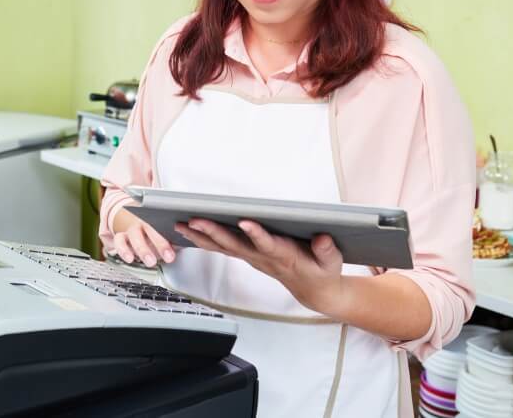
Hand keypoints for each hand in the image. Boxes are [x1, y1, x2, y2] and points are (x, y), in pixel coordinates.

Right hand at [112, 209, 175, 267]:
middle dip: (160, 244)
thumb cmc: (154, 229)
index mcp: (157, 218)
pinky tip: (130, 258)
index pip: (165, 224)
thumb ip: (175, 237)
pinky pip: (119, 241)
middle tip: (169, 257)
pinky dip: (123, 250)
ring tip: (150, 262)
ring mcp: (132, 229)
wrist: (133, 221)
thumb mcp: (166, 231)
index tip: (178, 249)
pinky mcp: (121, 236)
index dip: (174, 236)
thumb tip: (190, 241)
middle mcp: (143, 222)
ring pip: (134, 235)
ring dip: (142, 249)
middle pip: (150, 229)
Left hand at [176, 218, 347, 315]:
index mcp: (285, 257)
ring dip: (200, 237)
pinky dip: (203, 240)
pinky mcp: (247, 256)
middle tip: (195, 220)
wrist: (314, 292)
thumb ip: (327, 250)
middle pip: (235, 245)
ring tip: (180, 224)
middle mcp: (263, 258)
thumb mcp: (332, 262)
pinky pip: (221, 248)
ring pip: (222, 247)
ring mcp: (252, 258)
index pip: (268, 245)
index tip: (245, 221)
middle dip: (214, 232)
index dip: (257, 235)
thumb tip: (322, 238)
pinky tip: (187, 231)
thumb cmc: (322, 272)